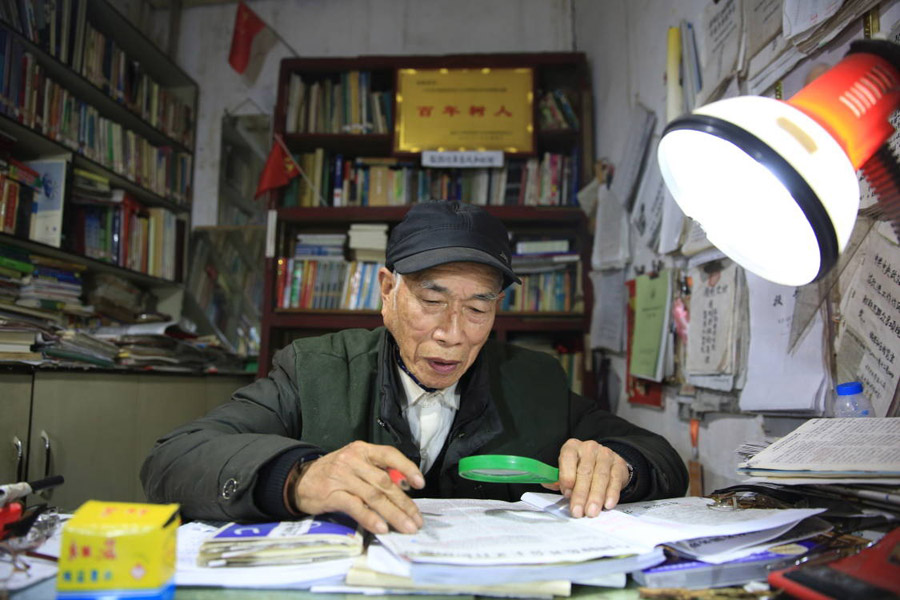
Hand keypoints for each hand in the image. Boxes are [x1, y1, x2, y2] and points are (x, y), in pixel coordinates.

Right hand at [291, 441, 424, 534]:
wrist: (299, 480)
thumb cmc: (333, 473)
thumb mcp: (354, 464)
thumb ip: (375, 472)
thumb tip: (403, 488)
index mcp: (362, 450)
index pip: (389, 454)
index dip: (407, 468)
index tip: (420, 484)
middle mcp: (353, 460)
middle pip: (385, 482)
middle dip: (404, 503)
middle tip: (416, 519)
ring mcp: (342, 477)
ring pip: (374, 496)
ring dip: (393, 514)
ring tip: (406, 527)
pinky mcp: (331, 494)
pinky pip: (356, 507)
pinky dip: (370, 518)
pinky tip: (381, 528)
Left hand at [542, 439, 629, 517]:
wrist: (605, 462)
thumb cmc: (580, 468)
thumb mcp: (567, 470)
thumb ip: (557, 479)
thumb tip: (548, 484)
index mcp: (572, 447)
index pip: (567, 458)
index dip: (566, 476)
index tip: (566, 494)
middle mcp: (589, 448)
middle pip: (585, 472)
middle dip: (580, 494)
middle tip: (578, 511)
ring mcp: (605, 455)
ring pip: (601, 477)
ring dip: (595, 497)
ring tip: (591, 512)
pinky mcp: (619, 464)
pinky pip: (615, 480)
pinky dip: (611, 494)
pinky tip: (607, 505)